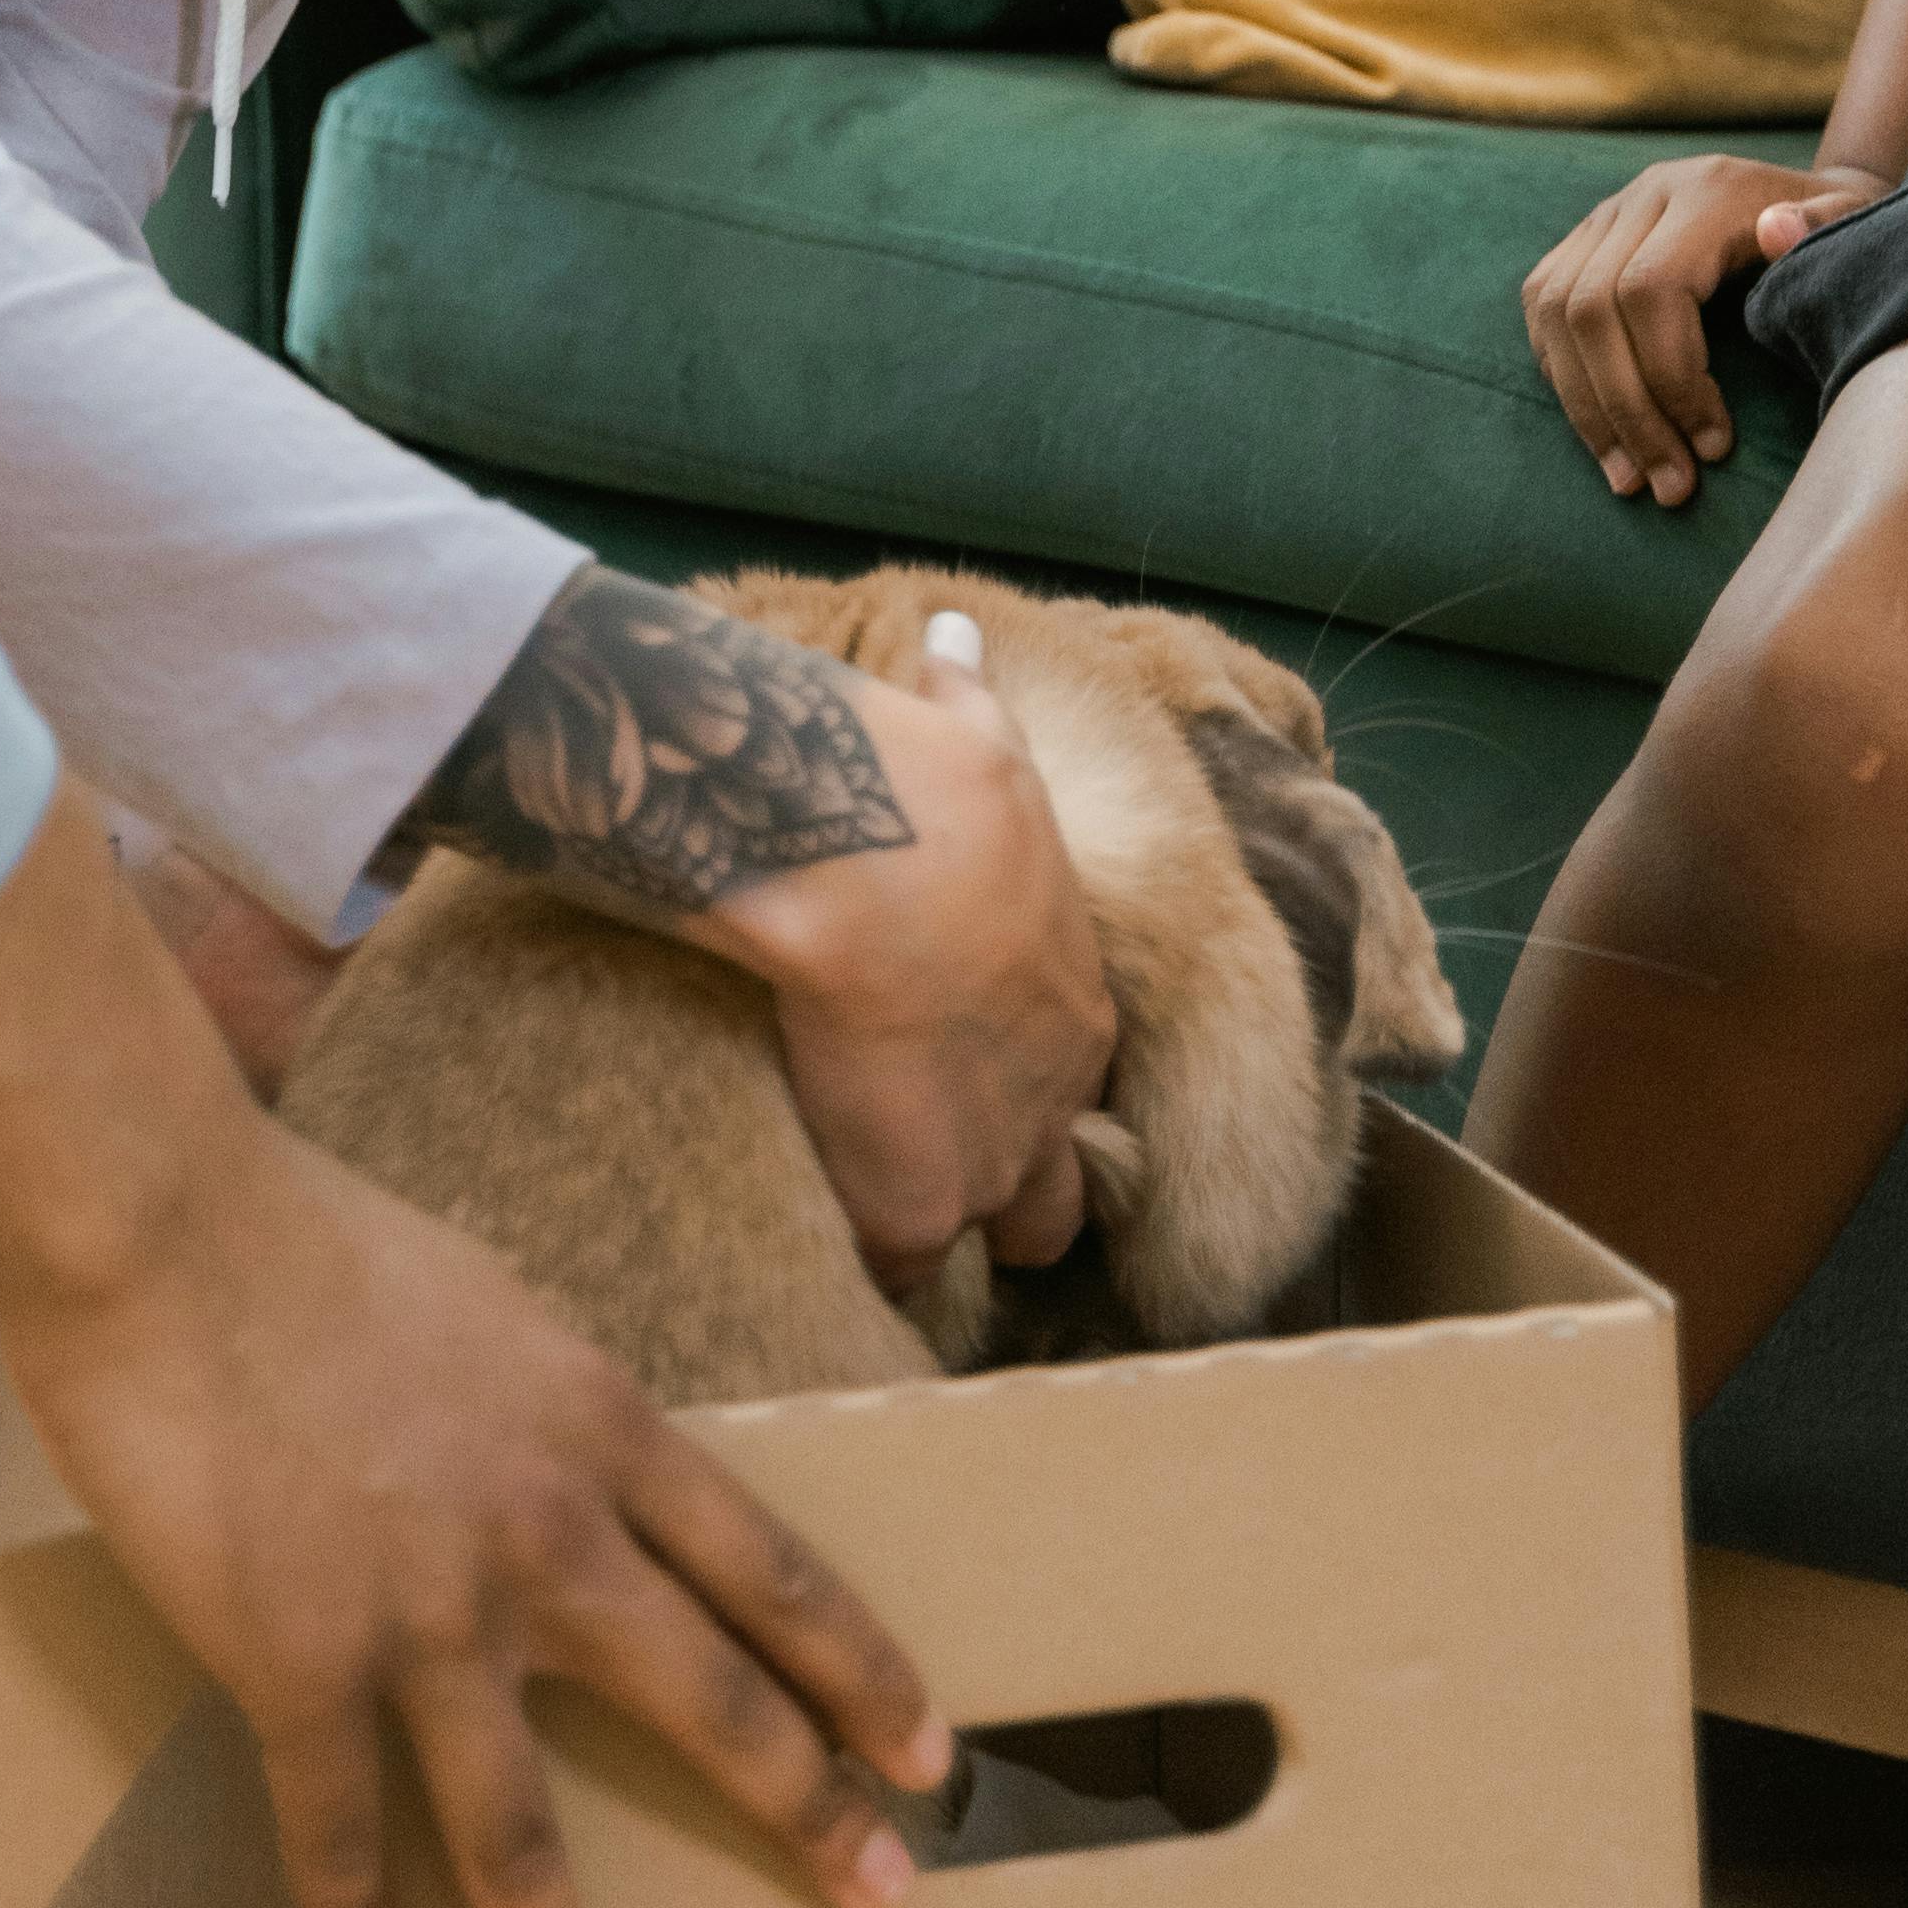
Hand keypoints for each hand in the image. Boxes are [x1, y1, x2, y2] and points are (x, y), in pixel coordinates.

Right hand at [0, 783, 949, 1907]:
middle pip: (705, 1699)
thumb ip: (545, 1414)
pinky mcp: (297, 1661)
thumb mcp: (490, 1307)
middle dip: (803, 1810)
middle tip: (878, 1893)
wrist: (172, 1227)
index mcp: (598, 1427)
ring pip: (516, 1825)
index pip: (769, 1569)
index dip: (855, 1668)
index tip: (924, 1748)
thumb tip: (573, 1476)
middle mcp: (542, 1533)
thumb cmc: (311, 1238)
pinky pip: (339, 1828)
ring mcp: (422, 1612)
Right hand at [694, 634, 1113, 1286]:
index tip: (967, 1070)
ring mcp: (989, 1163)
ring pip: (995, 1238)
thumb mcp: (972, 731)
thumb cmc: (932, 790)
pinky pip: (902, 1272)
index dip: (1021, 1084)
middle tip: (942, 1173)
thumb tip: (952, 635)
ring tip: (888, 1228)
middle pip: (1055, 1199)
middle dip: (1015, 1196)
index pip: (1065, 1076)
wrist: (879, 859)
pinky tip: (832, 1251)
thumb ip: (967, 698)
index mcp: (1076, 1004)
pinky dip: (873, 1263)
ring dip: (949, 1231)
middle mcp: (1053, 1100)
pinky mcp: (914, 1207)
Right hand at [1521, 150, 1884, 501]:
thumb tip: (1778, 231)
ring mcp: (1606, 216)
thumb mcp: (1859, 228)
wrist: (1813, 202)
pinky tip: (1604, 435)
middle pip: (1590, 306)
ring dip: (1585, 407)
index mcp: (1706, 193)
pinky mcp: (1584, 241)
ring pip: (1553, 310)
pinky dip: (1566, 378)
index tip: (1716, 446)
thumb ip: (1828, 228)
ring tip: (1630, 479)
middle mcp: (1643, 196)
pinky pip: (1544, 309)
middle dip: (1625, 411)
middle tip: (1669, 487)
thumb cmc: (1846, 239)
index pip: (1651, 288)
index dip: (1671, 377)